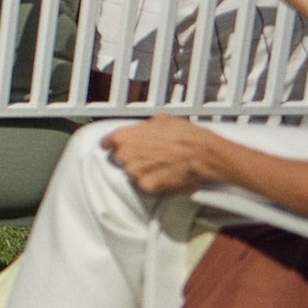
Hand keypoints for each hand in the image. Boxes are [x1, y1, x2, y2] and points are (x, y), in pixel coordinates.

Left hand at [104, 116, 227, 196]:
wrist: (201, 153)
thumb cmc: (184, 135)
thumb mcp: (158, 120)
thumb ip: (141, 128)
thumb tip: (140, 130)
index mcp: (123, 137)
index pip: (106, 143)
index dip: (113, 144)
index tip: (117, 146)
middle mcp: (124, 155)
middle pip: (117, 159)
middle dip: (129, 157)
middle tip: (147, 154)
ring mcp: (134, 173)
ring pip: (130, 173)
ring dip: (140, 170)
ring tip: (159, 164)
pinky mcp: (146, 187)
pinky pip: (142, 185)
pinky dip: (150, 182)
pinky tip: (163, 174)